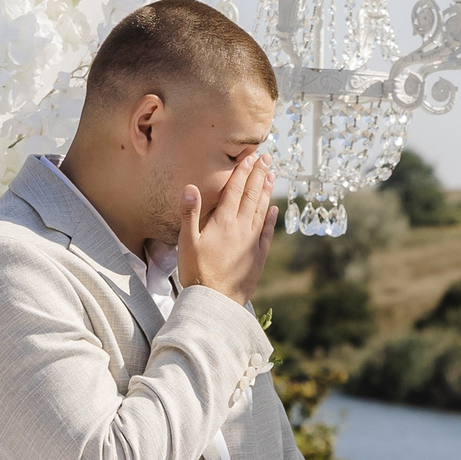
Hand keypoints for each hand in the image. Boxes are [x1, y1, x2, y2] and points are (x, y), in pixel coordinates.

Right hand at [178, 150, 275, 302]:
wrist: (215, 301)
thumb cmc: (196, 272)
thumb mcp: (186, 242)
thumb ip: (189, 214)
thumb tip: (190, 187)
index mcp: (223, 222)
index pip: (235, 190)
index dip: (243, 172)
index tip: (250, 157)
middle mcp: (241, 228)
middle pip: (252, 196)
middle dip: (259, 175)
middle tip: (266, 158)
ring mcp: (251, 242)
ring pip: (261, 210)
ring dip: (266, 191)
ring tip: (272, 175)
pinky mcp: (257, 256)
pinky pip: (267, 232)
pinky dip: (270, 218)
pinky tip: (274, 209)